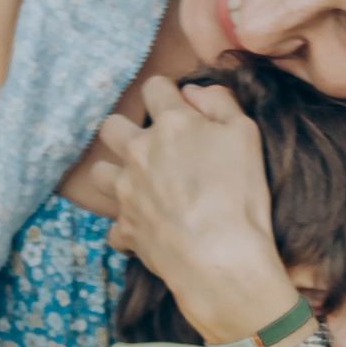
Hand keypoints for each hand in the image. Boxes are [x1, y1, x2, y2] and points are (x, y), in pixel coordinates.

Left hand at [85, 74, 295, 343]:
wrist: (222, 259)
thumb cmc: (240, 195)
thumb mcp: (247, 135)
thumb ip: (220, 102)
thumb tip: (194, 91)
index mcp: (171, 124)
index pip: (155, 88)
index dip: (167, 93)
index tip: (178, 107)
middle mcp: (139, 153)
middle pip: (112, 126)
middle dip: (127, 130)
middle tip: (151, 147)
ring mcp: (126, 192)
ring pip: (99, 172)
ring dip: (114, 174)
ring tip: (138, 185)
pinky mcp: (125, 228)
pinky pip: (115, 227)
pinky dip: (128, 228)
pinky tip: (147, 230)